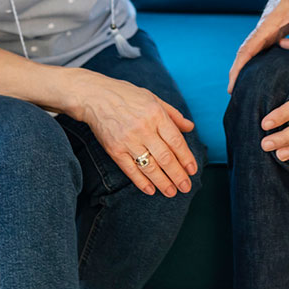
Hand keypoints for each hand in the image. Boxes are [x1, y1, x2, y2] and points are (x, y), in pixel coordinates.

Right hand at [73, 70, 197, 196]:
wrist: (95, 97)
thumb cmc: (127, 96)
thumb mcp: (153, 98)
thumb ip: (173, 114)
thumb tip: (190, 127)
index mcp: (156, 115)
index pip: (176, 141)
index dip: (186, 158)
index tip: (193, 170)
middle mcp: (143, 128)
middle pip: (165, 157)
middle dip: (178, 175)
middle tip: (186, 187)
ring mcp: (128, 140)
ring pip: (149, 166)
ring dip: (162, 182)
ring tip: (171, 192)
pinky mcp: (114, 149)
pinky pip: (130, 169)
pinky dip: (141, 182)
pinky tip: (150, 190)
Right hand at [228, 0, 288, 92]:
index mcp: (269, 23)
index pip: (248, 49)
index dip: (238, 67)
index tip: (231, 85)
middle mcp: (265, 27)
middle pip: (246, 53)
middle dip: (238, 72)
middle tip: (234, 94)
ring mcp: (270, 28)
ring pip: (255, 50)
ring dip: (248, 67)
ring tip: (247, 89)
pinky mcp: (277, 27)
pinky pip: (265, 47)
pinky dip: (260, 60)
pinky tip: (266, 73)